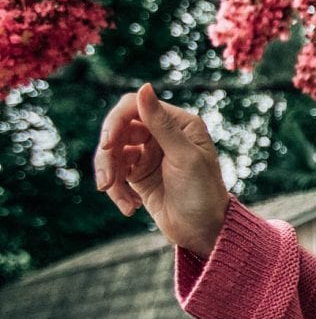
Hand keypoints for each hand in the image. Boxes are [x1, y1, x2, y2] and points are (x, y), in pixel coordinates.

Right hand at [93, 81, 230, 259]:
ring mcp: (147, 154)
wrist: (205, 232)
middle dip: (108, 156)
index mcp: (178, 123)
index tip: (107, 144)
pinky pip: (115, 174)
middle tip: (106, 182)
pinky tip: (131, 208)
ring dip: (110, 177)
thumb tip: (145, 86)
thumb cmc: (203, 193)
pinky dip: (117, 191)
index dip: (115, 121)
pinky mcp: (138, 175)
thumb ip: (162, 124)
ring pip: (112, 153)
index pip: (135, 106)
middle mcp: (161, 134)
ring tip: (125, 203)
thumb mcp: (185, 157)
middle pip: (118, 130)